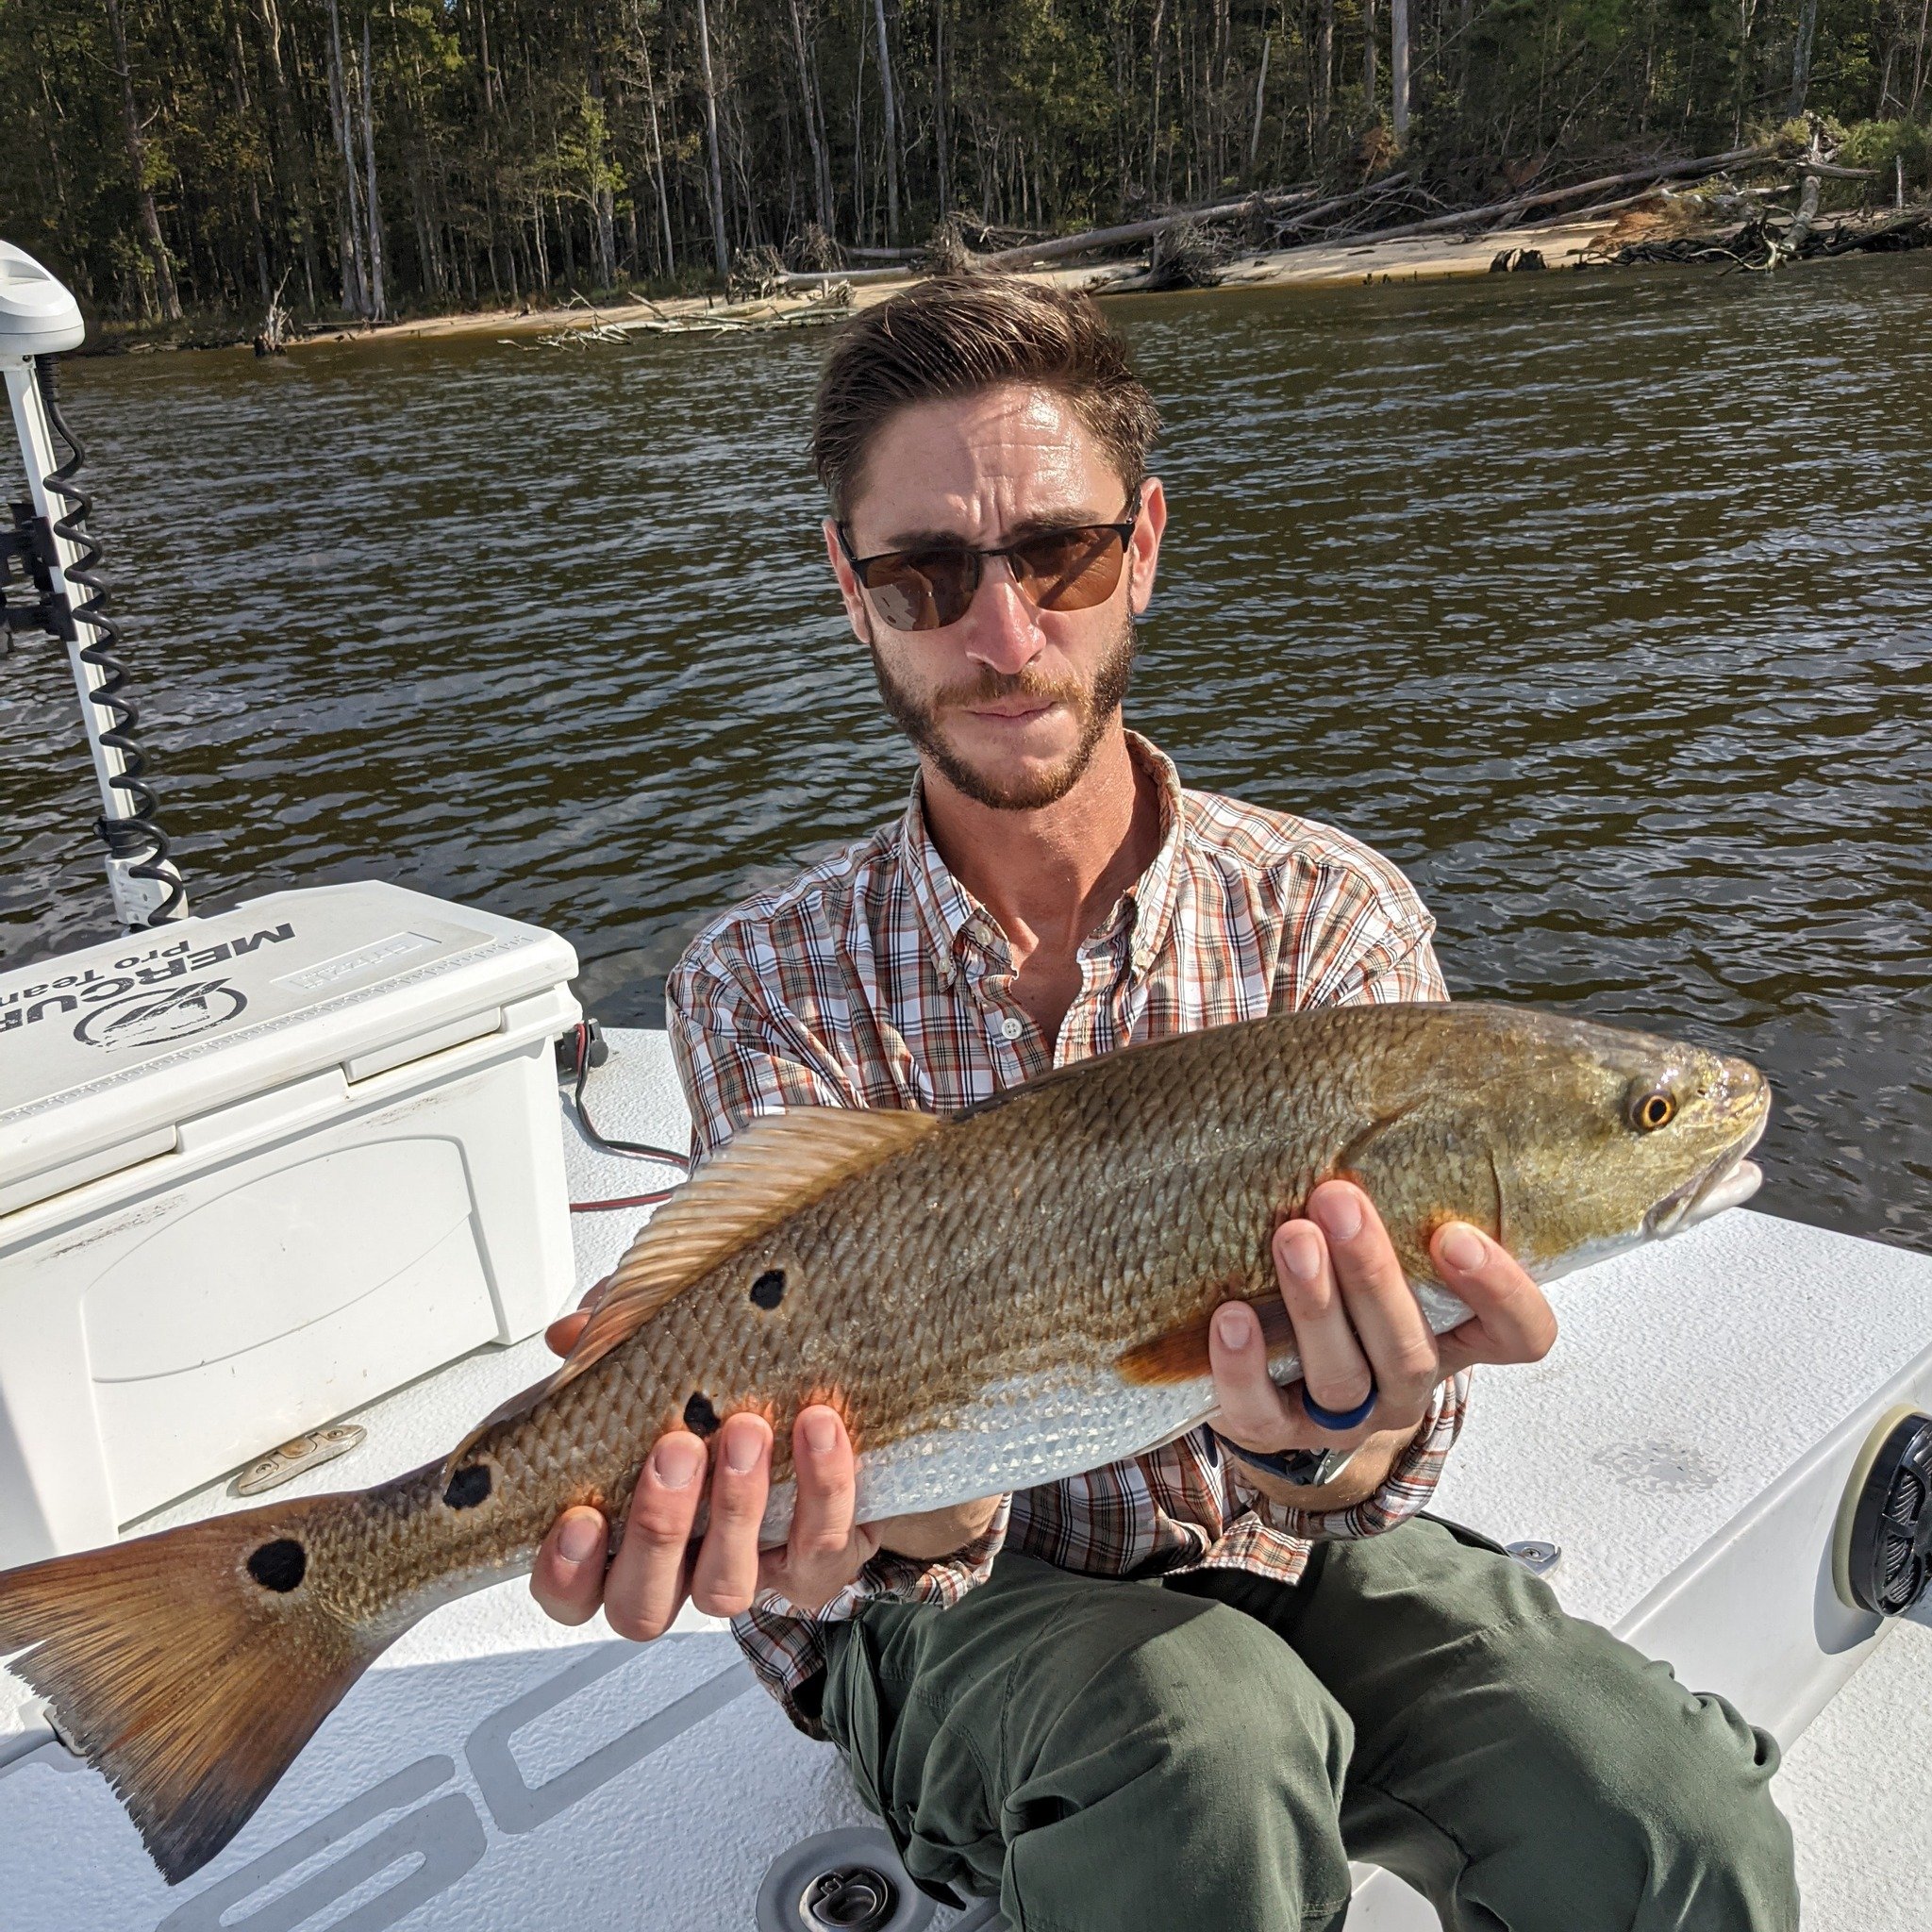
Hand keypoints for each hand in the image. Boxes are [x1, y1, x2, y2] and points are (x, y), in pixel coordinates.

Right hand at [532, 1302, 999, 1635]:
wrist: (821, 1410)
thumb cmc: (714, 1399)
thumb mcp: (654, 1362)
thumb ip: (610, 1343)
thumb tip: (576, 1330)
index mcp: (620, 1538)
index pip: (570, 1592)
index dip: (566, 1571)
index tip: (580, 1515)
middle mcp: (680, 1572)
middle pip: (643, 1605)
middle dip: (656, 1529)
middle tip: (676, 1450)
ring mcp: (750, 1574)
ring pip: (726, 1590)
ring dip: (736, 1510)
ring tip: (747, 1431)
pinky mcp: (819, 1565)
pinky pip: (821, 1548)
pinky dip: (823, 1486)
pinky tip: (819, 1426)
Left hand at [1207, 1178, 1556, 1495]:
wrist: (1278, 1377)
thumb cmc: (1342, 1282)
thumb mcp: (1388, 1241)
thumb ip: (1400, 1191)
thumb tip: (1377, 1079)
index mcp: (1454, 1337)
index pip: (1519, 1335)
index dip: (1500, 1294)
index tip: (1454, 1233)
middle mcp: (1406, 1384)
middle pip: (1410, 1350)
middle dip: (1373, 1275)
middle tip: (1337, 1199)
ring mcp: (1342, 1418)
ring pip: (1342, 1376)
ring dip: (1315, 1306)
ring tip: (1290, 1237)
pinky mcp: (1273, 1432)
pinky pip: (1262, 1413)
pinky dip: (1244, 1366)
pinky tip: (1231, 1316)